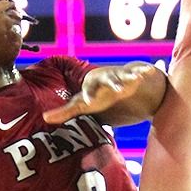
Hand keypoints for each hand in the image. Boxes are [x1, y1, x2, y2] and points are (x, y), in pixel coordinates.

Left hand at [43, 64, 157, 122]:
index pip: (87, 94)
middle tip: (115, 91)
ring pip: (122, 77)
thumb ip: (66, 112)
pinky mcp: (133, 77)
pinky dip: (141, 72)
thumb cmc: (101, 99)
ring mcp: (119, 77)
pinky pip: (138, 73)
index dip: (87, 97)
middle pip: (107, 81)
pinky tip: (146, 72)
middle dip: (111, 84)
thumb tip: (44, 118)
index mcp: (92, 88)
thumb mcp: (85, 107)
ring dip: (126, 78)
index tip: (87, 103)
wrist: (126, 90)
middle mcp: (104, 81)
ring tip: (133, 79)